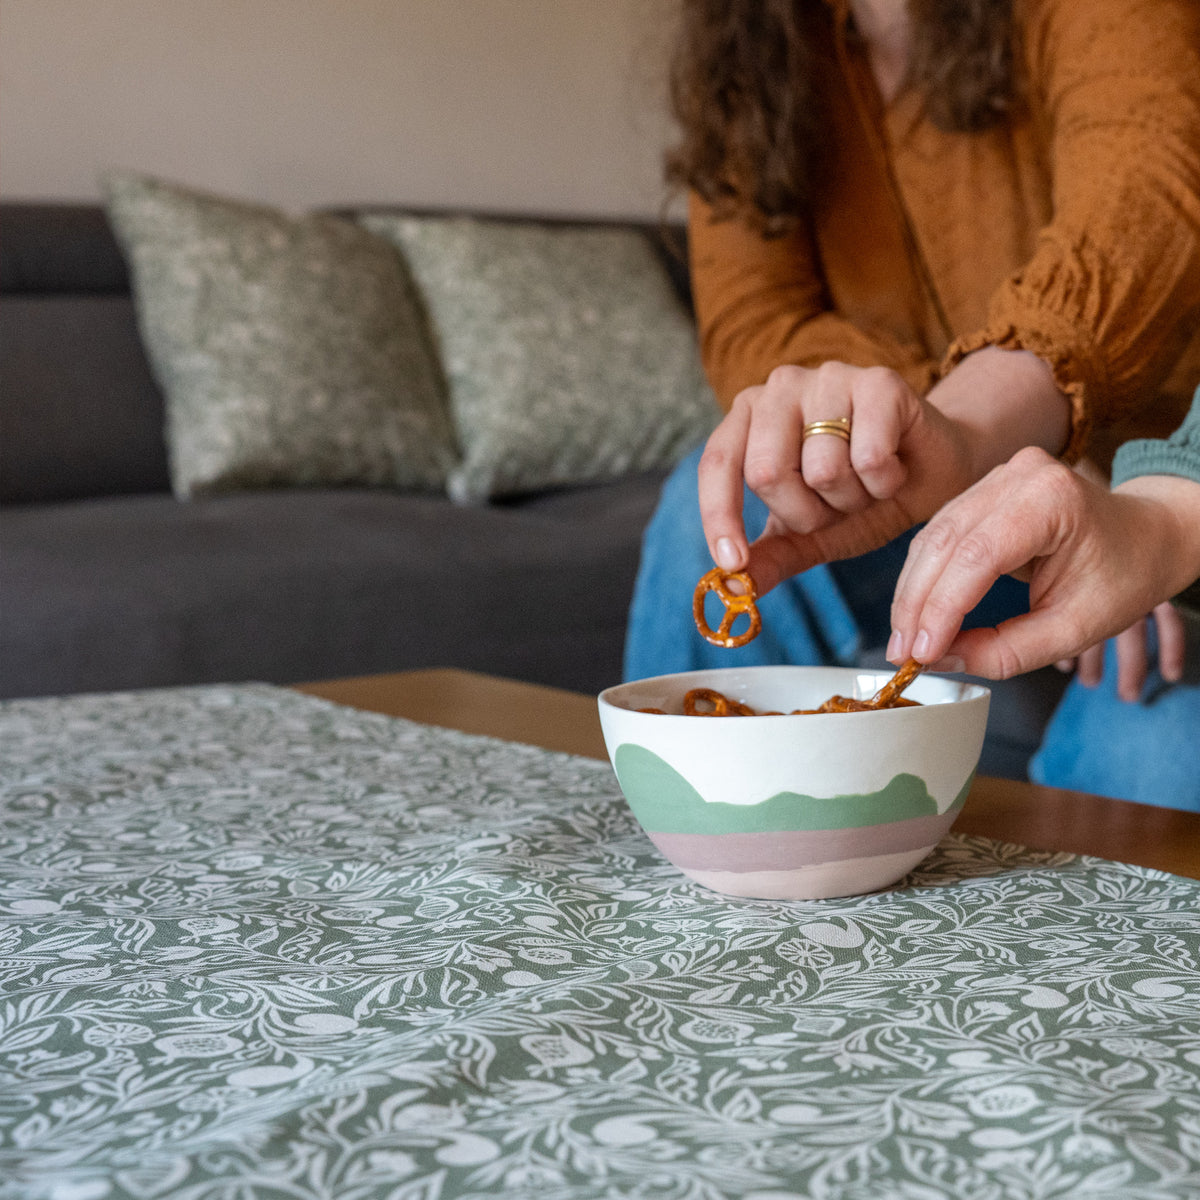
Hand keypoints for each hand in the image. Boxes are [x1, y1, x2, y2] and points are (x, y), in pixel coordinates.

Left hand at [698, 347, 1070, 593]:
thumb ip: (770, 557)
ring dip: (850, 499)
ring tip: (867, 485)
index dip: (720, 515)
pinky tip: (894, 470)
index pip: (718, 462)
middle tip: (835, 508)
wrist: (933, 472)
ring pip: (821, 469)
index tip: (733, 563)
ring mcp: (828, 377)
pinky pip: (870, 456)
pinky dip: (884, 482)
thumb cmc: (863, 496)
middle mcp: (780, 387)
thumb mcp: (810, 535)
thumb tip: (733, 587)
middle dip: (805, 513)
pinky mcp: (879, 381)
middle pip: (767, 472)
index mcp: (750, 416)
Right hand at [888, 446, 1199, 682]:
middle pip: (944, 543)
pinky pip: (939, 535)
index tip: (921, 653)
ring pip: (931, 538)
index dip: (940, 608)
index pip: (977, 556)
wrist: (1147, 536)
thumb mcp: (1075, 629)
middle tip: (902, 654)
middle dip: (915, 604)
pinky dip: (924, 578)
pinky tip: (918, 613)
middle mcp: (1018, 475)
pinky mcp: (982, 489)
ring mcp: (997, 476)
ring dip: (912, 594)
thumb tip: (940, 659)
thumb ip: (1008, 650)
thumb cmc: (1123, 577)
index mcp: (1053, 498)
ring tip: (905, 640)